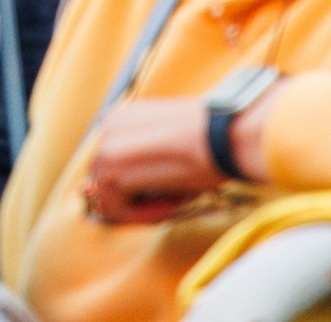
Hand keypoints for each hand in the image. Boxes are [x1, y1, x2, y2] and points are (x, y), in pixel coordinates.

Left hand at [83, 96, 221, 224]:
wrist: (226, 135)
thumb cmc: (212, 139)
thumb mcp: (173, 140)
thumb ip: (150, 154)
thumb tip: (139, 187)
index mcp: (123, 115)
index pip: (114, 158)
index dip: (136, 181)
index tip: (164, 191)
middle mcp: (108, 127)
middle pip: (105, 176)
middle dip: (132, 195)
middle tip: (167, 202)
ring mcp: (106, 148)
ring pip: (108, 195)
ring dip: (139, 207)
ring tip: (173, 201)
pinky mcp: (113, 172)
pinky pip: (116, 208)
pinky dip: (142, 215)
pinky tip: (170, 205)